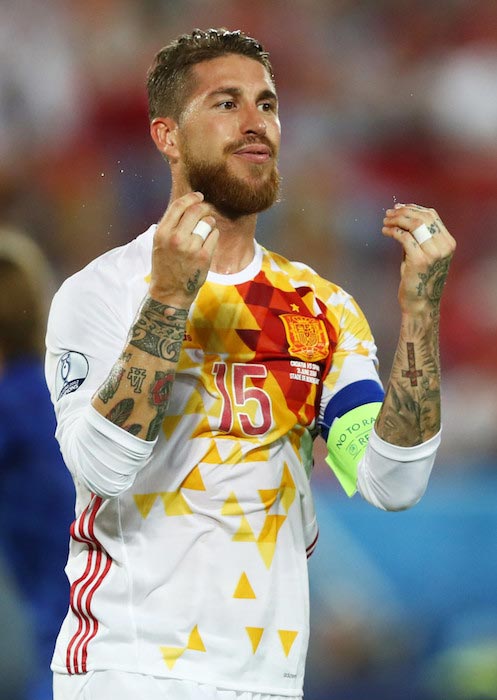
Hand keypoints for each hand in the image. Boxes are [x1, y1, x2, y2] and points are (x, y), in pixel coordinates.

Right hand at [149, 191, 218, 306]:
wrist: (169, 293)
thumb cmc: (165, 267)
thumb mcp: (159, 243)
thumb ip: (171, 225)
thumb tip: (188, 206)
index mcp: (162, 233)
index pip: (179, 206)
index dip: (191, 198)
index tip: (199, 196)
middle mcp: (175, 238)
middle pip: (196, 211)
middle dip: (204, 208)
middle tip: (207, 210)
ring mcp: (190, 247)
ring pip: (207, 223)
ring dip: (209, 224)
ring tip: (205, 232)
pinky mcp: (203, 256)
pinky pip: (214, 236)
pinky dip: (213, 236)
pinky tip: (208, 243)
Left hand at [382, 203, 455, 314]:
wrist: (420, 303)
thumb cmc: (419, 279)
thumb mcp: (423, 254)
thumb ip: (418, 237)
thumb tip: (402, 216)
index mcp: (448, 242)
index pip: (432, 216)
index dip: (414, 208)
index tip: (399, 207)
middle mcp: (443, 246)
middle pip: (423, 217)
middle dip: (403, 212)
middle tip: (388, 213)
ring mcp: (433, 253)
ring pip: (413, 225)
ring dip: (397, 220)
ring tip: (385, 221)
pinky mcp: (419, 260)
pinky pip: (404, 238)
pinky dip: (393, 231)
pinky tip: (385, 231)